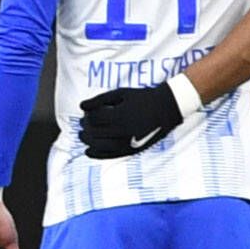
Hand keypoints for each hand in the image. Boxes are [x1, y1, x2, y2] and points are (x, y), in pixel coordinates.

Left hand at [74, 76, 190, 159]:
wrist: (168, 107)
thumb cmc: (144, 98)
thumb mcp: (122, 93)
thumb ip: (100, 99)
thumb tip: (81, 106)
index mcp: (120, 115)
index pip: (93, 119)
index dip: (86, 116)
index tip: (86, 113)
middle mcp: (123, 130)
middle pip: (95, 133)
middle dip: (85, 128)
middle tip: (81, 124)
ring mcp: (128, 142)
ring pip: (100, 145)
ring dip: (88, 141)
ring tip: (83, 137)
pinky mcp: (132, 149)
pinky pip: (111, 155)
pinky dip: (97, 154)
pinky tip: (88, 151)